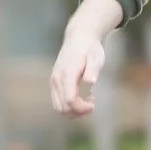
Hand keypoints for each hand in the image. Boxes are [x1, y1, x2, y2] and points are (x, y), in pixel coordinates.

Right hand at [50, 0, 122, 116]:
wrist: (79, 38)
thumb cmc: (90, 48)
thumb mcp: (96, 57)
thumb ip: (92, 69)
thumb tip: (90, 82)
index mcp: (67, 74)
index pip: (69, 100)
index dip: (82, 107)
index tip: (93, 103)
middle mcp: (57, 79)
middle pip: (62, 107)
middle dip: (78, 112)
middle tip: (92, 104)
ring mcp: (54, 81)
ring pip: (58, 107)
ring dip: (74, 111)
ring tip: (89, 101)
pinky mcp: (55, 82)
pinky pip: (58, 101)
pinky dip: (70, 106)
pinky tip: (83, 98)